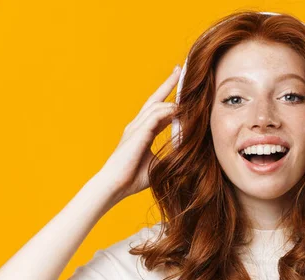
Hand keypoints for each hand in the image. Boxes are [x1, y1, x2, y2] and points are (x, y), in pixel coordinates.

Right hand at [99, 66, 180, 199]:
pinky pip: (155, 116)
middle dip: (168, 84)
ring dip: (173, 102)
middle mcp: (137, 126)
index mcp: (142, 132)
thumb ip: (170, 152)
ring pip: (157, 106)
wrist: (115, 186)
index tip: (179, 88)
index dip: (169, 98)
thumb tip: (187, 149)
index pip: (158, 109)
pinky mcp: (137, 133)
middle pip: (154, 99)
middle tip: (180, 70)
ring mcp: (135, 128)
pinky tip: (179, 112)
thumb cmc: (133, 178)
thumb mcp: (158, 162)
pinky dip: (168, 113)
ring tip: (189, 99)